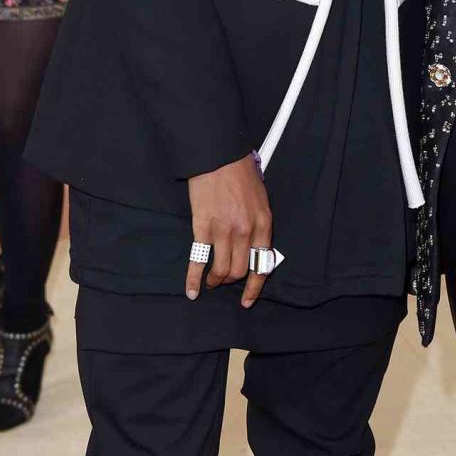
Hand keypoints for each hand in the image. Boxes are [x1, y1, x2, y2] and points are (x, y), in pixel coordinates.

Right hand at [186, 153, 272, 307]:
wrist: (219, 155)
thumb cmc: (240, 172)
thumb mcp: (260, 197)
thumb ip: (258, 222)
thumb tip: (252, 245)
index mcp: (264, 223)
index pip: (262, 264)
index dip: (254, 286)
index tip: (247, 300)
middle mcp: (246, 231)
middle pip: (240, 270)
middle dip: (231, 280)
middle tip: (223, 280)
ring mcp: (224, 231)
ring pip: (221, 270)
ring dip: (215, 280)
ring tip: (210, 282)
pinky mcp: (203, 227)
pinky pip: (199, 260)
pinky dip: (194, 279)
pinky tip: (192, 291)